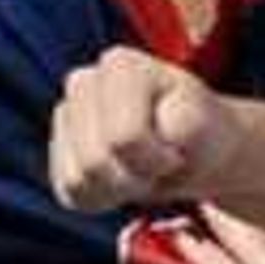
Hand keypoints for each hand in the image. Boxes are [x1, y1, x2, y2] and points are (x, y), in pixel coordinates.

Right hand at [52, 45, 229, 212]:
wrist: (194, 150)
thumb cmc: (201, 134)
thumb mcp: (206, 125)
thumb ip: (185, 123)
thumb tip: (144, 132)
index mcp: (120, 65)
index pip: (124, 138)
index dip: (157, 159)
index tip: (175, 150)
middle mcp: (83, 82)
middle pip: (95, 163)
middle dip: (135, 177)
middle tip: (159, 165)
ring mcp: (66, 115)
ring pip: (77, 182)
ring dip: (119, 189)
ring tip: (141, 169)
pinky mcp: (58, 150)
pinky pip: (70, 194)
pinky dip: (101, 198)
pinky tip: (122, 177)